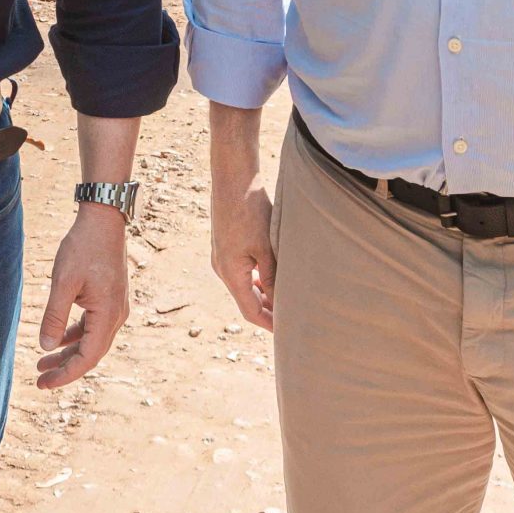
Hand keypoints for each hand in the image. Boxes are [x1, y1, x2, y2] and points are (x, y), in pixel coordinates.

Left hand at [37, 207, 129, 388]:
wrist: (103, 219)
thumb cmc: (83, 247)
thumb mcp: (63, 282)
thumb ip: (55, 316)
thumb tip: (46, 346)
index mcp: (108, 315)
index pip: (87, 358)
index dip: (65, 374)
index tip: (43, 384)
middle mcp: (117, 315)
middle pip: (91, 353)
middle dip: (65, 367)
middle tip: (39, 380)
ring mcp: (116, 307)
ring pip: (91, 340)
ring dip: (69, 352)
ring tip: (43, 362)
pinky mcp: (110, 298)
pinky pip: (93, 326)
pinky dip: (76, 335)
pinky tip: (58, 339)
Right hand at [210, 173, 275, 329]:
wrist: (233, 179)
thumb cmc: (251, 211)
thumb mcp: (266, 247)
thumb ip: (272, 277)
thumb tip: (281, 302)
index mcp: (230, 273)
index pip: (250, 311)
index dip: (269, 324)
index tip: (287, 333)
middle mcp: (222, 269)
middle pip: (246, 301)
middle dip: (267, 312)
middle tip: (292, 321)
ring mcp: (221, 257)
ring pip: (244, 286)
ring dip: (263, 295)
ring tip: (287, 300)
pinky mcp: (225, 246)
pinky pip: (241, 272)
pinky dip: (256, 280)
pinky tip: (273, 277)